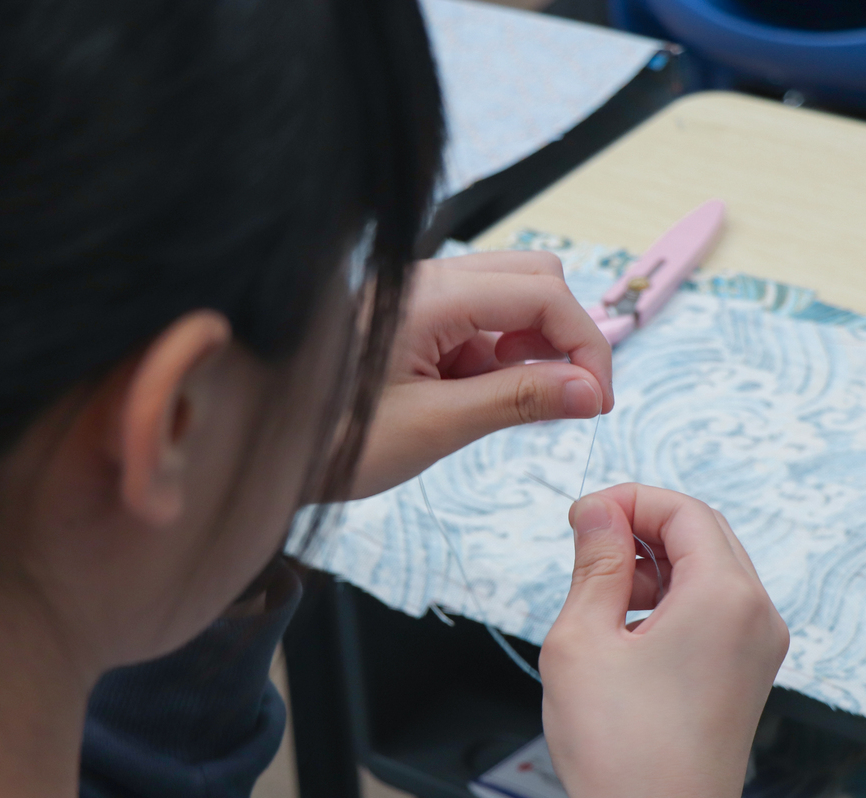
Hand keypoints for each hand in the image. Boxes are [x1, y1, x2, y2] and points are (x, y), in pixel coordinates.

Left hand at [349, 252, 612, 498]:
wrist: (267, 449)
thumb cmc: (336, 440)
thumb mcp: (437, 427)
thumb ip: (519, 400)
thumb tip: (591, 391)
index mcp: (431, 297)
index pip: (543, 294)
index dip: (586, 344)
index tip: (598, 402)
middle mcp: (429, 281)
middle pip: (536, 278)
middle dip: (566, 336)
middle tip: (573, 401)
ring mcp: (423, 297)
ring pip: (513, 296)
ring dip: (537, 345)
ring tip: (525, 403)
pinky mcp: (419, 320)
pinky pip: (484, 320)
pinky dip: (506, 354)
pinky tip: (492, 397)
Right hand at [539, 485, 788, 797]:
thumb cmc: (620, 753)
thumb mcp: (583, 641)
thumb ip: (596, 563)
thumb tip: (598, 511)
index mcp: (726, 597)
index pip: (685, 510)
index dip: (629, 501)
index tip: (581, 517)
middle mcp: (757, 615)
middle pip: (705, 534)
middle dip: (642, 528)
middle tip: (586, 546)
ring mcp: (760, 648)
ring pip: (710, 570)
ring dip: (656, 566)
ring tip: (601, 599)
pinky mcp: (748, 674)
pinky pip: (715, 610)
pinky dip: (672, 601)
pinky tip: (627, 632)